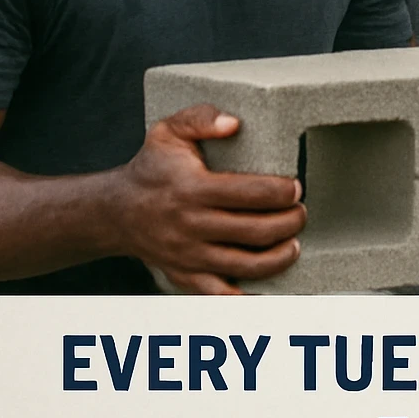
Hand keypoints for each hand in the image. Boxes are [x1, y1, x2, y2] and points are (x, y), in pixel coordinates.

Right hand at [113, 105, 306, 294]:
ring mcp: (189, 255)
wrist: (116, 212)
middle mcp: (191, 225)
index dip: (280, 192)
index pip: (248, 193)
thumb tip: (233, 123)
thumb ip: (200, 119)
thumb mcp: (167, 132)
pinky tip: (270, 291)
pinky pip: (219, 295)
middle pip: (253, 230)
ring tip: (294, 245)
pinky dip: (247, 298)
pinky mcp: (186, 276)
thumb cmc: (151, 169)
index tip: (296, 188)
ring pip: (244, 265)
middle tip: (302, 214)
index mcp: (192, 189)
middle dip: (288, 223)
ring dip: (278, 258)